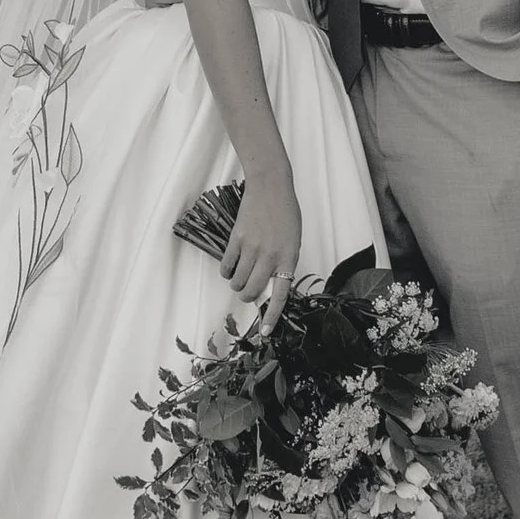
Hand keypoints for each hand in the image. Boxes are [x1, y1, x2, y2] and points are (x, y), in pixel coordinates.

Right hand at [220, 176, 301, 334]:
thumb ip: (283, 263)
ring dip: (237, 285)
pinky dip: (227, 271)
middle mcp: (270, 256)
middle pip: (252, 291)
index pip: (280, 295)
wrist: (270, 187)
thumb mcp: (292, 241)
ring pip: (237, 282)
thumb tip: (270, 284)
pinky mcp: (236, 240)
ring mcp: (251, 248)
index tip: (264, 331)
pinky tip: (231, 267)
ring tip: (240, 277)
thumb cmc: (285, 213)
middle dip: (248, 297)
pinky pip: (227, 266)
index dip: (271, 316)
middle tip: (248, 292)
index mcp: (288, 258)